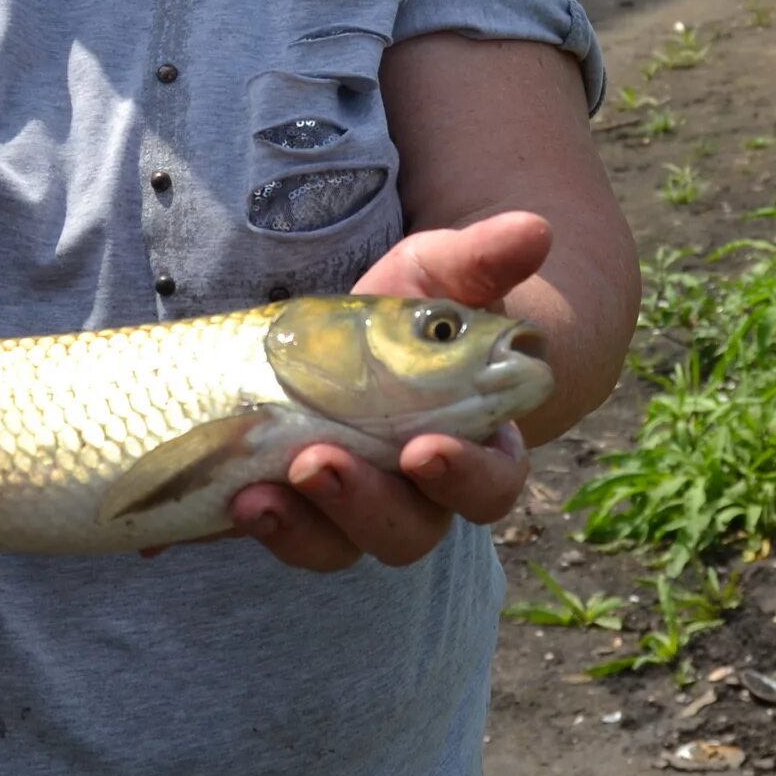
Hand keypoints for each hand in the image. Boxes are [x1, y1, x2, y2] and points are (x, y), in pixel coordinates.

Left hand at [230, 211, 548, 572]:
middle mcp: (420, 494)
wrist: (349, 335)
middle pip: (412, 531)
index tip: (422, 448)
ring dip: (306, 526)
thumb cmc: (415, 308)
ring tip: (260, 490)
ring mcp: (356, 511)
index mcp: (476, 443)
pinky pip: (289, 540)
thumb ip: (484, 261)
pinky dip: (265, 527)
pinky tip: (240, 499)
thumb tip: (534, 230)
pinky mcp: (300, 512)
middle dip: (367, 505)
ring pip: (344, 545)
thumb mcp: (440, 274)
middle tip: (321, 461)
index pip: (492, 485)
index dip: (464, 477)